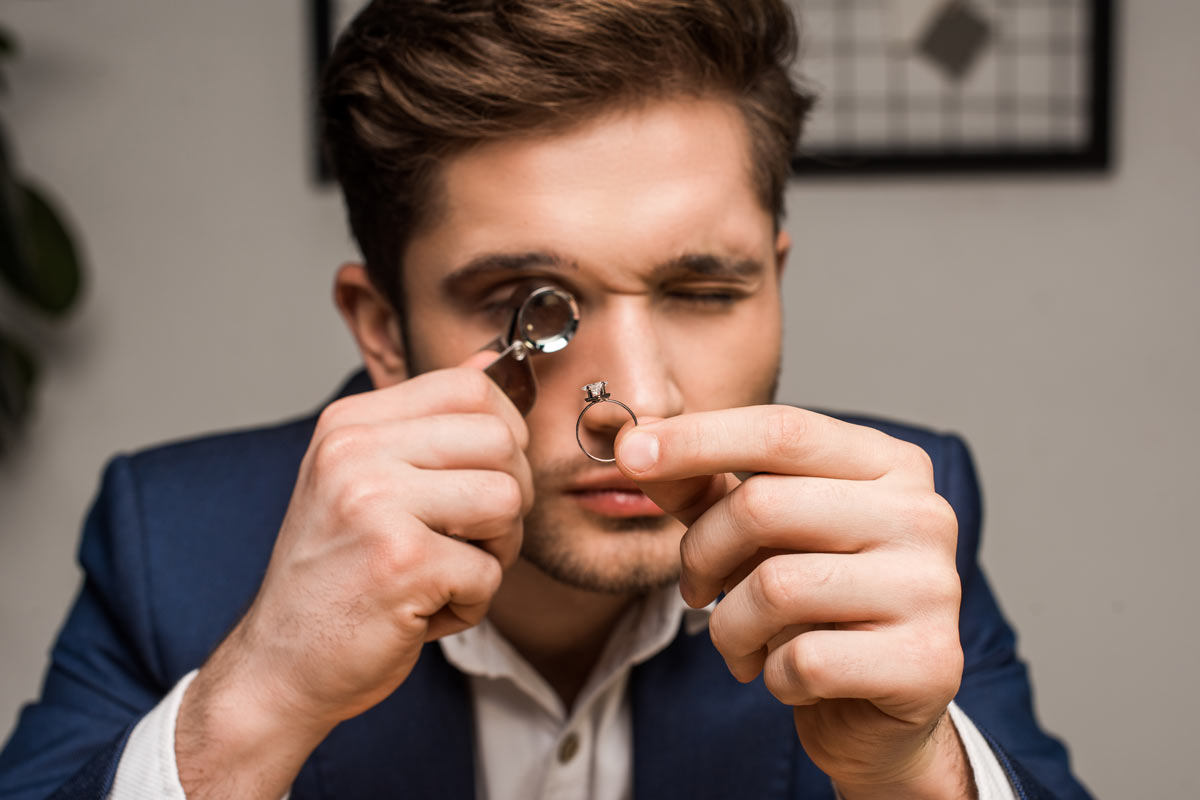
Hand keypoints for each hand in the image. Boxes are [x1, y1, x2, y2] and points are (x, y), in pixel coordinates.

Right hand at [177, 352, 531, 798]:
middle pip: (501, 442)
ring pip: (506, 501)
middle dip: (509, 498)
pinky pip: (489, 572)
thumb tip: (496, 362)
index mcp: (349, 425)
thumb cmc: (337, 575)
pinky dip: (470, 603)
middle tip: (469, 537)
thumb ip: (429, 423)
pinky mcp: (400, 563)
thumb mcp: (367, 479)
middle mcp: (355, 453)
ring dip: (495, 551)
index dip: (504, 434)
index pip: (470, 388)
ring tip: (447, 570)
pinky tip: (423, 610)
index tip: (485, 476)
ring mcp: (375, 504)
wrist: (280, 664)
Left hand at [616, 406, 969, 797]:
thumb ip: (703, 487)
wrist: (878, 709)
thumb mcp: (756, 535)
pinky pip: (804, 661)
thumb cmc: (815, 605)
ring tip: (741, 642)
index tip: (629, 450)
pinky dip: (771, 675)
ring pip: (775, 587)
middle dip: (701, 553)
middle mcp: (924, 514)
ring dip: (730, 627)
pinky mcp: (927, 663)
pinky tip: (787, 676)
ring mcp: (933, 588)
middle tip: (695, 588)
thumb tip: (634, 443)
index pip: (782, 430)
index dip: (696, 438)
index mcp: (889, 465)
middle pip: (763, 505)